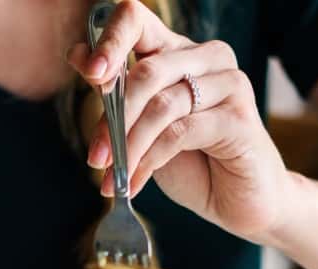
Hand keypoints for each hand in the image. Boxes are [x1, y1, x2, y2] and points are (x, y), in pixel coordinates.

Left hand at [67, 0, 291, 242]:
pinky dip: (150, 161)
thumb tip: (78, 55)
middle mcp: (206, 57)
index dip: (109, 41)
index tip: (90, 74)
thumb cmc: (190, 160)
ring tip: (112, 177)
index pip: (137, 20)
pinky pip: (180, 132)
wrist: (237, 200)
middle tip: (95, 158)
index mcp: (176, 50)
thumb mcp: (142, 125)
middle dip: (113, 119)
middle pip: (147, 71)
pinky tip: (134, 182)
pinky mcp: (239, 117)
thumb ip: (116, 93)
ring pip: (162, 105)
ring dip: (130, 146)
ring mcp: (228, 84)